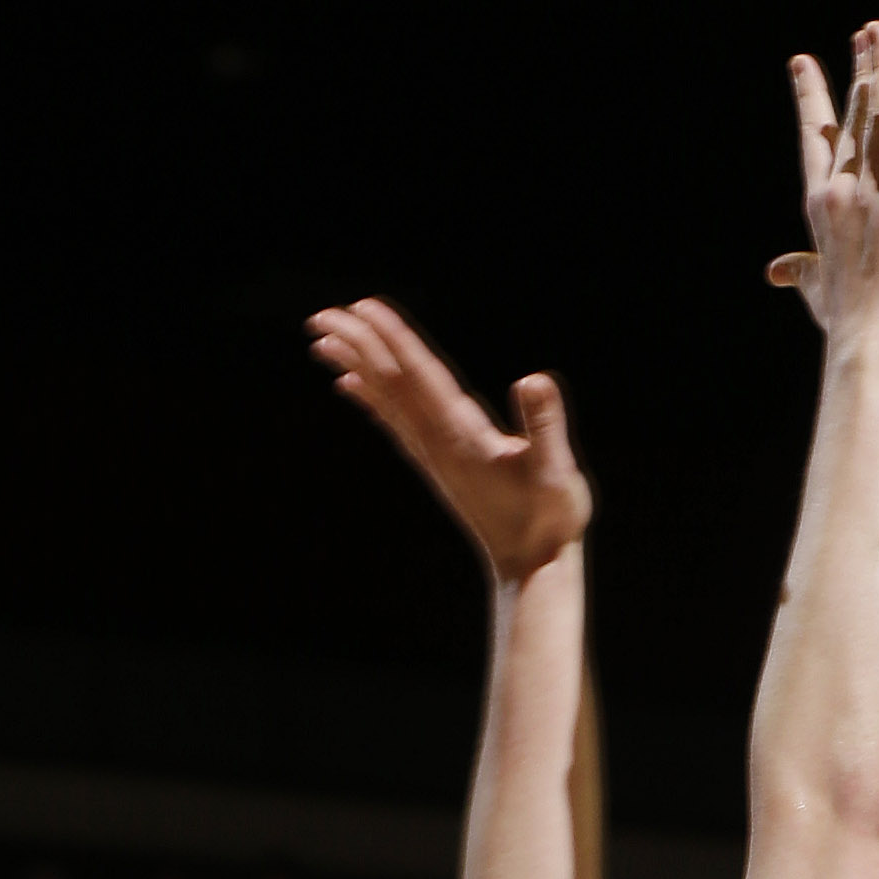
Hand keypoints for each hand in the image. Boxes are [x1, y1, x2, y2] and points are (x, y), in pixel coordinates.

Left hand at [307, 298, 592, 583]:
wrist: (533, 570)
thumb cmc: (551, 521)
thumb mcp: (558, 473)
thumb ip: (545, 427)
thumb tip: (533, 381)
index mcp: (463, 436)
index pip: (420, 377)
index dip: (393, 340)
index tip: (362, 308)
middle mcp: (439, 443)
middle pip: (391, 384)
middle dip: (357, 346)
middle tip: (321, 317)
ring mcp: (435, 456)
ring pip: (387, 401)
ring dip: (355, 368)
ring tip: (322, 342)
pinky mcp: (438, 466)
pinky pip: (394, 424)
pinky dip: (370, 400)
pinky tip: (349, 385)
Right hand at [769, 21, 878, 346]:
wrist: (867, 341)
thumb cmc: (845, 323)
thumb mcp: (815, 289)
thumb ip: (798, 269)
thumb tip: (775, 269)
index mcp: (821, 204)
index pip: (816, 138)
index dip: (812, 99)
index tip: (803, 64)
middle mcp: (842, 187)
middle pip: (852, 114)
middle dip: (857, 70)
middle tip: (863, 34)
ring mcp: (873, 188)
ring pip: (878, 114)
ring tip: (878, 33)